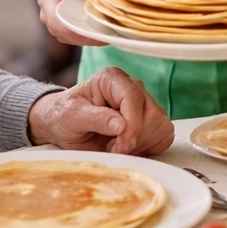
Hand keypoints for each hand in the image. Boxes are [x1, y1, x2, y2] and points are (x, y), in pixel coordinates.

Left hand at [27, 66, 173, 153]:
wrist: (61, 124)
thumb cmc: (64, 115)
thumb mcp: (72, 116)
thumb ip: (96, 118)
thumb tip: (121, 125)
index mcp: (113, 79)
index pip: (134, 98)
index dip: (132, 125)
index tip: (121, 145)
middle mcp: (132, 87)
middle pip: (152, 115)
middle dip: (135, 139)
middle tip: (112, 148)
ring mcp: (143, 103)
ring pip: (160, 126)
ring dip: (140, 144)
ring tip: (116, 146)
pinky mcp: (149, 120)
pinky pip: (164, 135)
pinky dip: (149, 147)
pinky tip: (129, 147)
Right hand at [35, 0, 105, 45]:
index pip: (55, 20)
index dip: (72, 30)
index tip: (92, 34)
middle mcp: (48, 15)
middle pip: (64, 33)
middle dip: (86, 37)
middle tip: (109, 36)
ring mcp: (56, 23)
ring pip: (71, 38)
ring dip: (90, 39)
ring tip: (111, 35)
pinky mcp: (66, 26)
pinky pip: (77, 36)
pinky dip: (90, 37)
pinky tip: (107, 33)